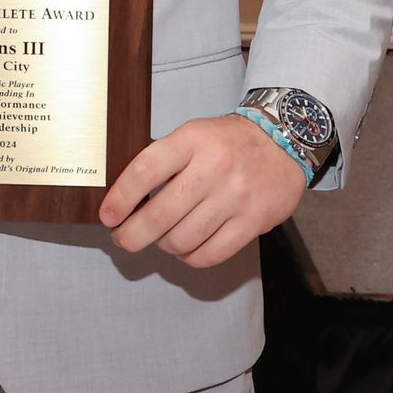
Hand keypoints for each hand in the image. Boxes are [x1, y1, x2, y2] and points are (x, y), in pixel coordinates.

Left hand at [100, 114, 305, 268]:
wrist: (283, 141)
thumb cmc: (229, 143)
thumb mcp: (194, 135)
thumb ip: (164, 161)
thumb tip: (124, 201)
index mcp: (193, 140)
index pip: (145, 171)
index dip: (120, 198)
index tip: (108, 216)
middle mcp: (213, 167)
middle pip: (158, 215)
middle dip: (131, 235)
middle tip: (124, 238)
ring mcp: (235, 196)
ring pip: (181, 240)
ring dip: (165, 246)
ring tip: (164, 239)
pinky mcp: (253, 220)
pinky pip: (209, 254)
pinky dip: (191, 258)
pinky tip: (188, 248)